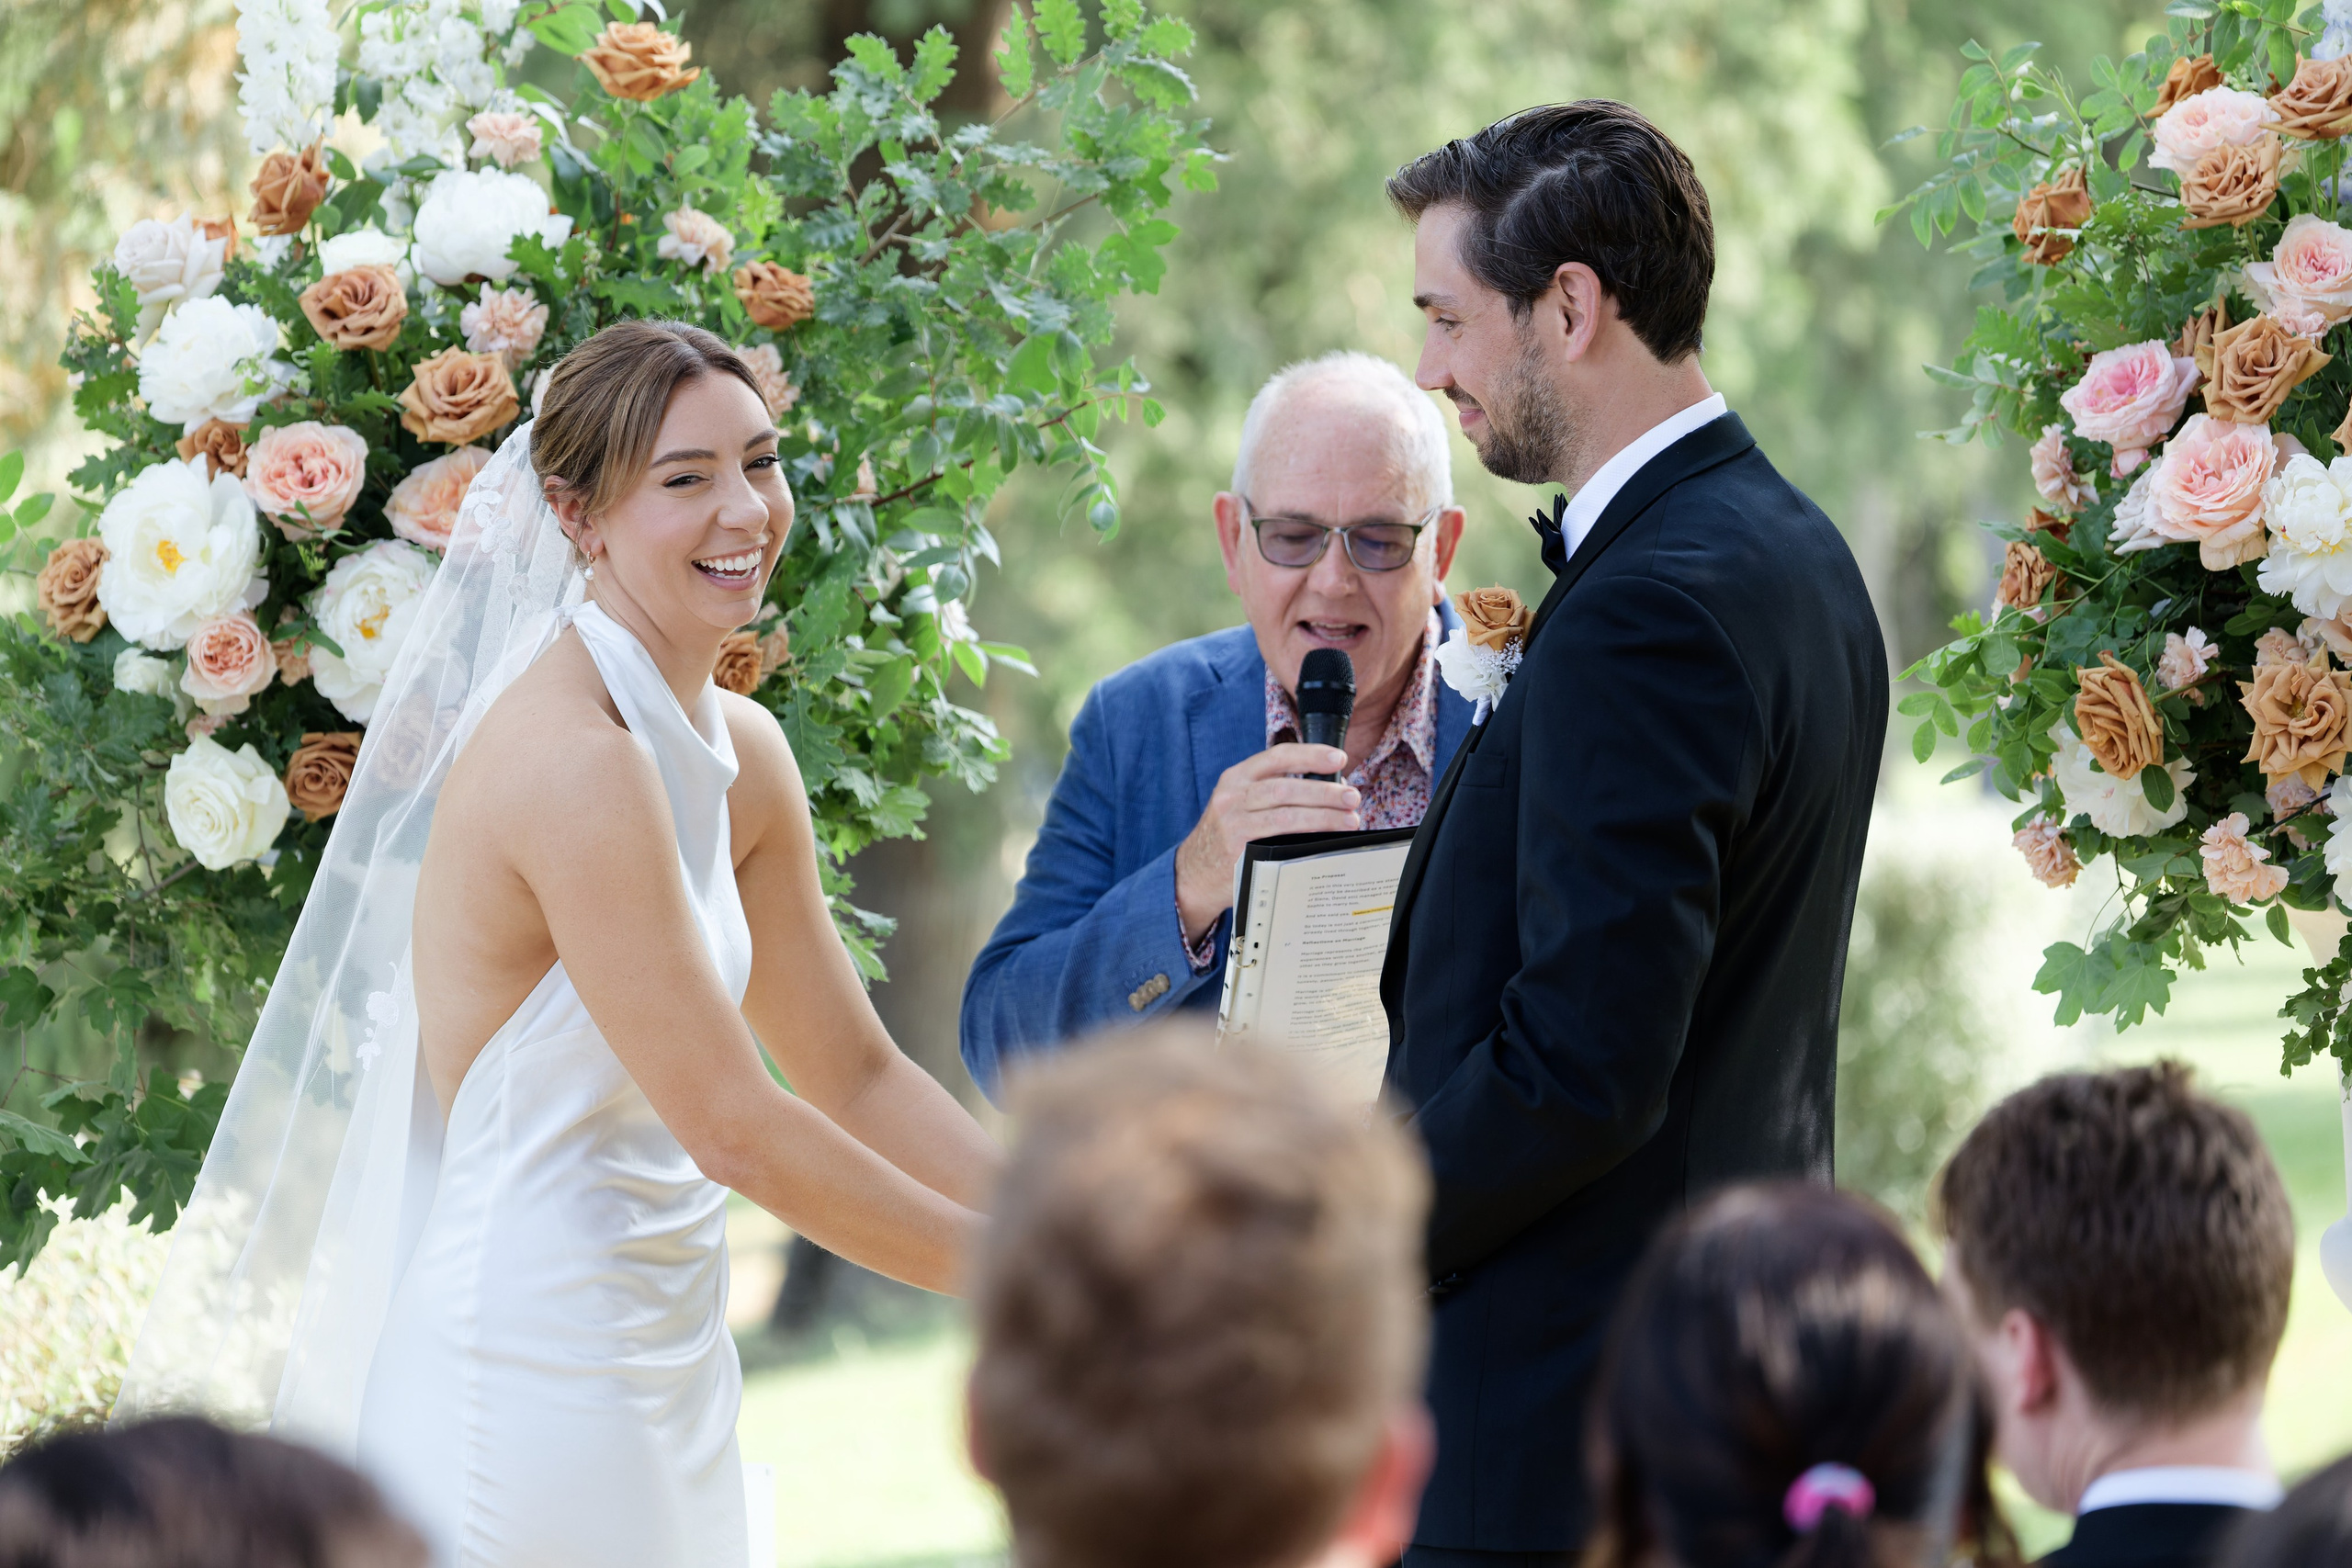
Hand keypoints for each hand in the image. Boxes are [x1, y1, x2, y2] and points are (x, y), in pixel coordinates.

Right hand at [1175, 743, 1359, 942]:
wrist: (1194, 874)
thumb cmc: (1228, 836)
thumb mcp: (1241, 803)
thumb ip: (1273, 792)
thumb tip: (1329, 789)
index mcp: (1237, 777)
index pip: (1277, 756)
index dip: (1310, 754)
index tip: (1338, 758)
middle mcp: (1231, 796)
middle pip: (1286, 787)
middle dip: (1325, 791)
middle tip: (1352, 797)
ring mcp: (1233, 823)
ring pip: (1285, 815)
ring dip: (1322, 816)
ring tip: (1349, 819)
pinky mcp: (1237, 850)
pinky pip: (1278, 842)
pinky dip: (1306, 840)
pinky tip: (1326, 841)